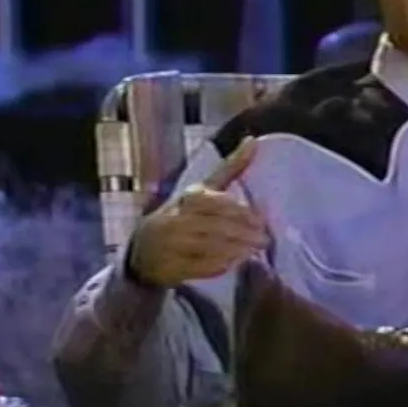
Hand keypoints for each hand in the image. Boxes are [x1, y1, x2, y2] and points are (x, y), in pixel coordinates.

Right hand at [129, 137, 269, 286]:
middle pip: (215, 225)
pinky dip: (220, 264)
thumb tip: (253, 140)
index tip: (262, 221)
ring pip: (209, 245)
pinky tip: (235, 263)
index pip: (217, 202)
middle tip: (264, 239)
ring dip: (236, 249)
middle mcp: (176, 217)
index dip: (241, 213)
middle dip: (243, 233)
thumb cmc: (181, 216)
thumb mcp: (201, 190)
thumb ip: (229, 169)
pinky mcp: (170, 266)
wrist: (143, 251)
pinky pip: (199, 266)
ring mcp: (171, 243)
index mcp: (188, 197)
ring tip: (254, 250)